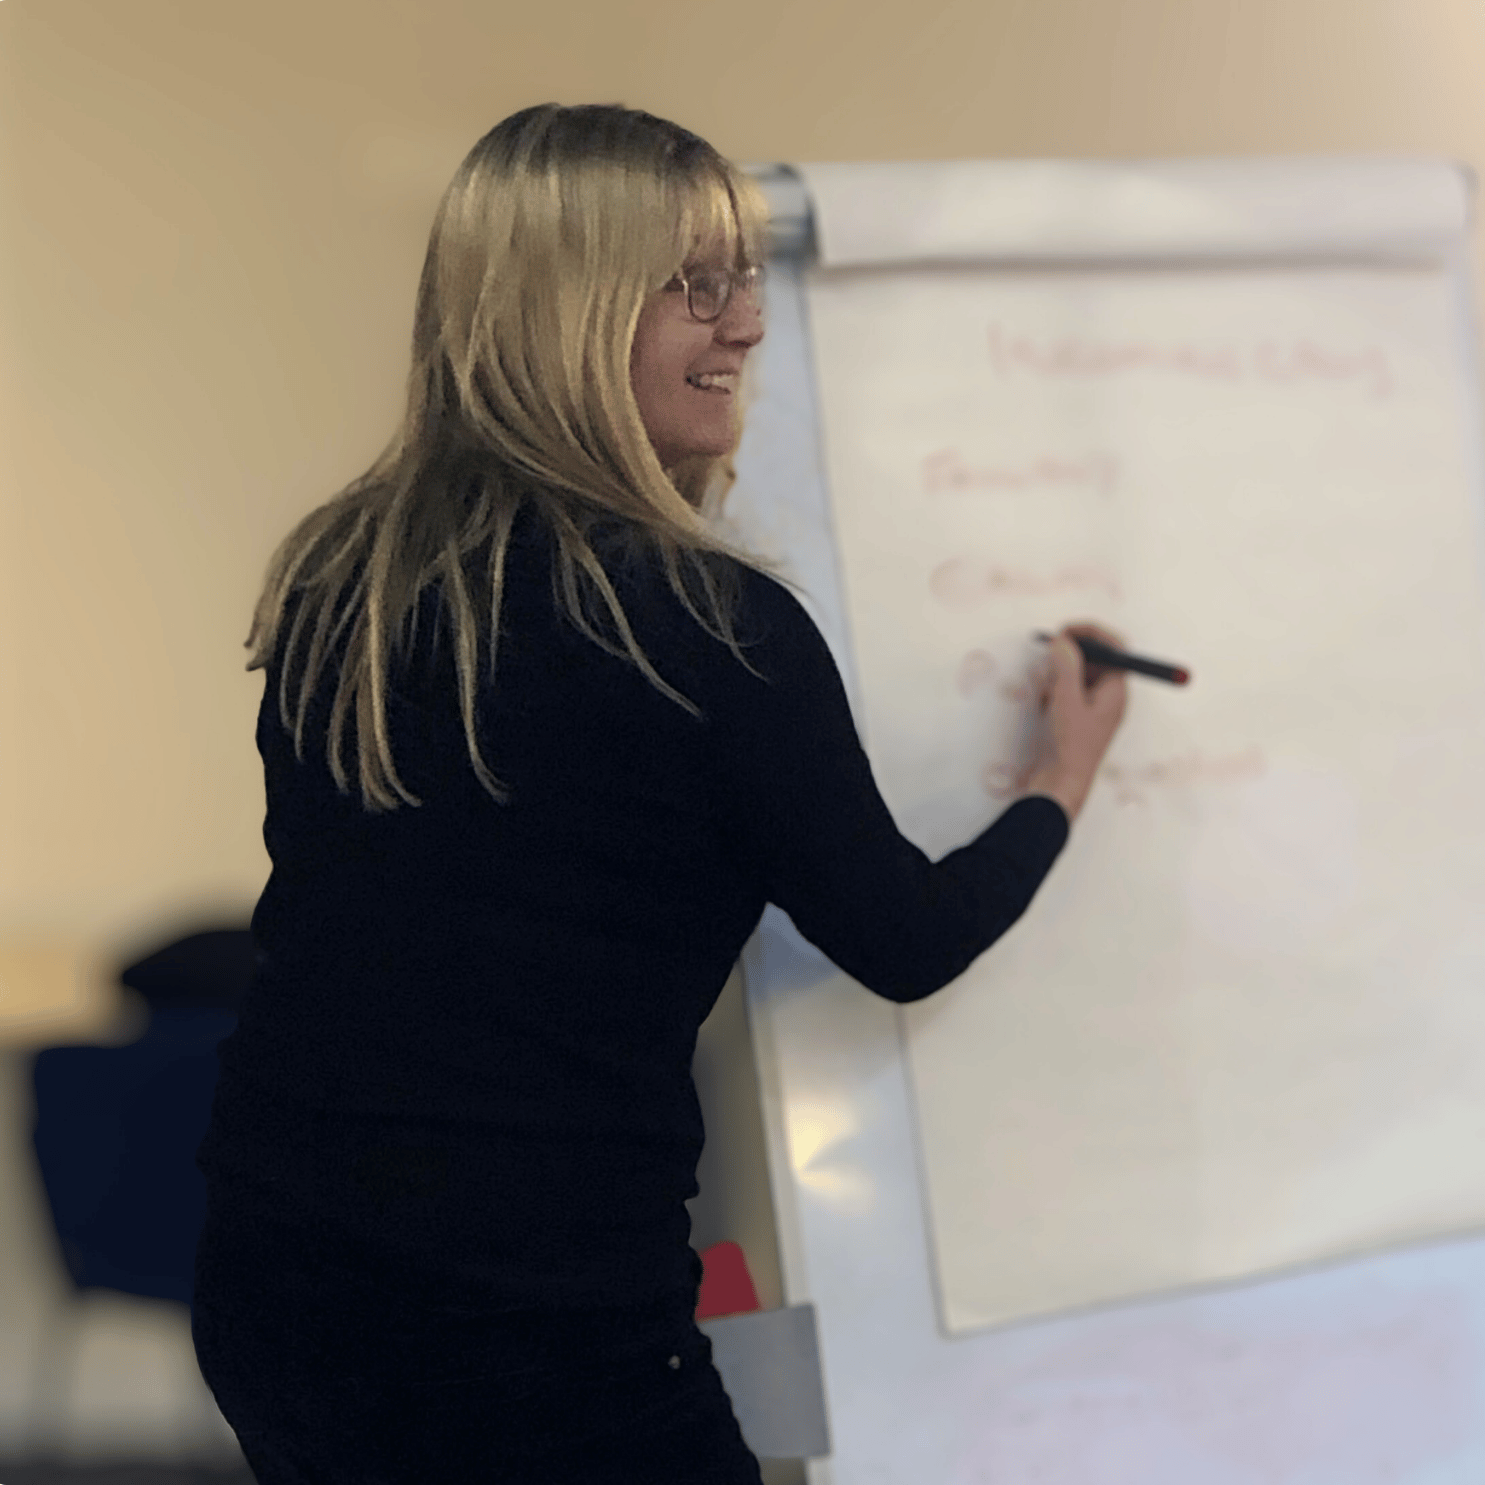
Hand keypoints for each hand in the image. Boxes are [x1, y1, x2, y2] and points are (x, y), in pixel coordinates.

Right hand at [1024, 620, 1129, 821]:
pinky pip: (1068, 692)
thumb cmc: (1071, 746)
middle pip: (1094, 659)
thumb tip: (1064, 641)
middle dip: (1070, 658)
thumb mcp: (1067, 700)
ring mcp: (1093, 708)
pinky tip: (1045, 706)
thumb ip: (1066, 666)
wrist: (1062, 784)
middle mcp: (1109, 696)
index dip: (1091, 633)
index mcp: (1116, 690)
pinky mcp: (1078, 718)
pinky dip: (1055, 692)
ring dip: (1059, 677)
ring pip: (1077, 675)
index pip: (1114, 648)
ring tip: (1048, 694)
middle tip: (1050, 662)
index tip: (1066, 630)